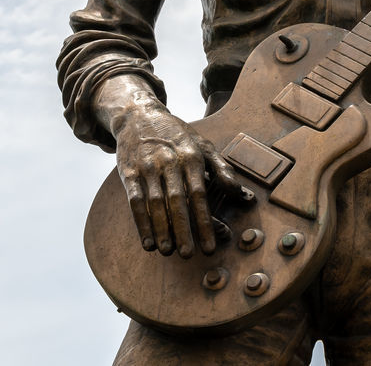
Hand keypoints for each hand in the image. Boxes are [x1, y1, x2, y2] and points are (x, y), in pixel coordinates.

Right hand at [108, 92, 246, 258]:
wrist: (139, 116)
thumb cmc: (176, 135)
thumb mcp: (203, 145)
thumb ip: (222, 170)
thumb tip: (242, 194)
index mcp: (191, 156)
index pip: (200, 194)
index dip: (206, 221)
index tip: (211, 245)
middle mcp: (169, 162)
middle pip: (177, 201)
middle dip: (183, 230)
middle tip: (190, 254)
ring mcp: (147, 167)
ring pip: (155, 203)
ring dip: (162, 229)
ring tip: (169, 251)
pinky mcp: (128, 172)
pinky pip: (135, 201)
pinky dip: (141, 223)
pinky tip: (148, 242)